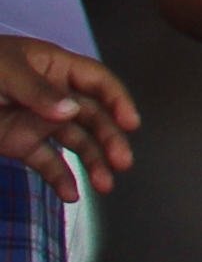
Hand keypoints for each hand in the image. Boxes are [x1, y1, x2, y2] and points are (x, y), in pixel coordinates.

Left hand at [0, 40, 133, 199]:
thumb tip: (70, 110)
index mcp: (53, 67)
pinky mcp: (20, 144)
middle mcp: (52, 96)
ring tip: (103, 186)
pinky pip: (46, 161)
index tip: (130, 123)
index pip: (96, 81)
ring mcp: (36, 121)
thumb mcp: (4, 70)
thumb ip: (36, 90)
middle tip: (120, 163)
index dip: (117, 100)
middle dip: (109, 140)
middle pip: (91, 117)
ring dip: (91, 163)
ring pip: (74, 143)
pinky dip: (59, 178)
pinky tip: (71, 194)